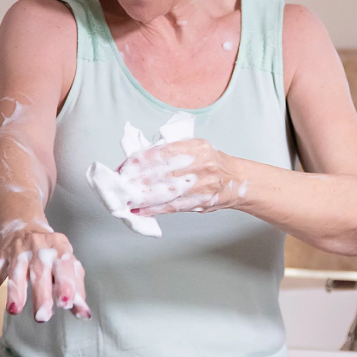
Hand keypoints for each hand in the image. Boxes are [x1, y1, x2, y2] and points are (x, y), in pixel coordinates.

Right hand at [0, 222, 90, 321]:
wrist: (25, 227)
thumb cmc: (52, 253)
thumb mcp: (68, 265)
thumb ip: (77, 290)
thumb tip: (84, 315)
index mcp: (60, 250)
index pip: (64, 266)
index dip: (66, 284)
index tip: (66, 304)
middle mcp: (39, 249)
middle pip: (39, 271)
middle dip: (41, 294)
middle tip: (42, 317)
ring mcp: (17, 252)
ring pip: (15, 272)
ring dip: (14, 292)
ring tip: (14, 310)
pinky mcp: (0, 258)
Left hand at [117, 138, 242, 215]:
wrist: (236, 180)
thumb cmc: (212, 162)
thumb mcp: (195, 147)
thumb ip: (172, 151)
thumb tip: (141, 160)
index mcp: (197, 147)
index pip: (162, 153)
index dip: (140, 161)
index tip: (125, 167)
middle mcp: (201, 165)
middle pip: (162, 173)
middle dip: (137, 180)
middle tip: (120, 184)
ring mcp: (202, 185)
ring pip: (165, 191)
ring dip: (142, 196)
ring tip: (126, 198)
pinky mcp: (200, 201)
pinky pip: (173, 206)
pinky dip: (154, 209)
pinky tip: (140, 210)